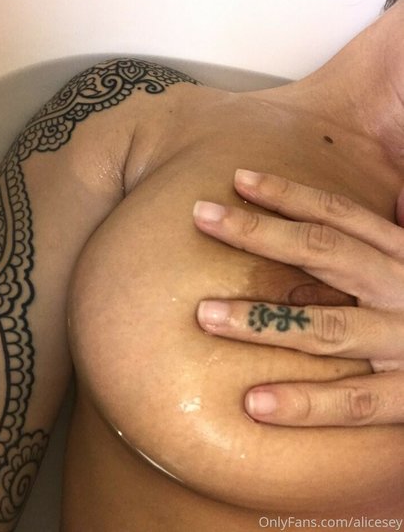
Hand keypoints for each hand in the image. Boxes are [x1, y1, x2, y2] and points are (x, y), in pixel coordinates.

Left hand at [193, 169, 403, 425]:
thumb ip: (398, 233)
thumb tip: (391, 197)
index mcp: (403, 255)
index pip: (339, 215)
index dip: (288, 194)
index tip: (239, 180)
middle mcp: (402, 288)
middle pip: (323, 252)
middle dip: (259, 232)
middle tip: (201, 216)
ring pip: (326, 328)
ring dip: (264, 320)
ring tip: (206, 314)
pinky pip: (354, 402)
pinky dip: (306, 404)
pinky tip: (254, 404)